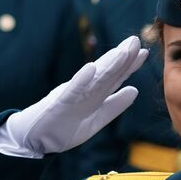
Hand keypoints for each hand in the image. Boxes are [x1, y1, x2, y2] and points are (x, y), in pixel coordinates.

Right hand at [4, 35, 146, 154]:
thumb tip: (135, 90)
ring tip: (122, 51)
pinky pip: (72, 90)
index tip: (145, 52)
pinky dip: (82, 79)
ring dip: (108, 64)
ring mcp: (73, 94)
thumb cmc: (64, 128)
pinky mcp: (59, 103)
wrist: (35, 138)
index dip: (130, 65)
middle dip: (122, 57)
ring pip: (94, 78)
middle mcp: (85, 90)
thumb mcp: (96, 120)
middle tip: (136, 40)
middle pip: (107, 72)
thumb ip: (114, 106)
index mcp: (94, 94)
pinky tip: (91, 68)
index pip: (115, 77)